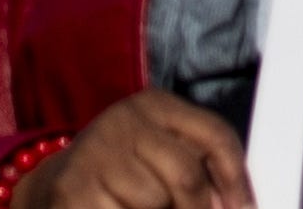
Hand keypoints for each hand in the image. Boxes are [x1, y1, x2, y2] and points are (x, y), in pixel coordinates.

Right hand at [16, 93, 250, 208]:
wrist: (59, 185)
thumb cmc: (125, 172)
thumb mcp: (162, 153)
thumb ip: (198, 169)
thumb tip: (230, 204)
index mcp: (154, 104)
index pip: (215, 135)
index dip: (236, 178)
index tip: (244, 208)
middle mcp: (123, 119)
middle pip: (187, 175)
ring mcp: (96, 153)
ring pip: (156, 201)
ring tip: (137, 207)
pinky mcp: (74, 189)